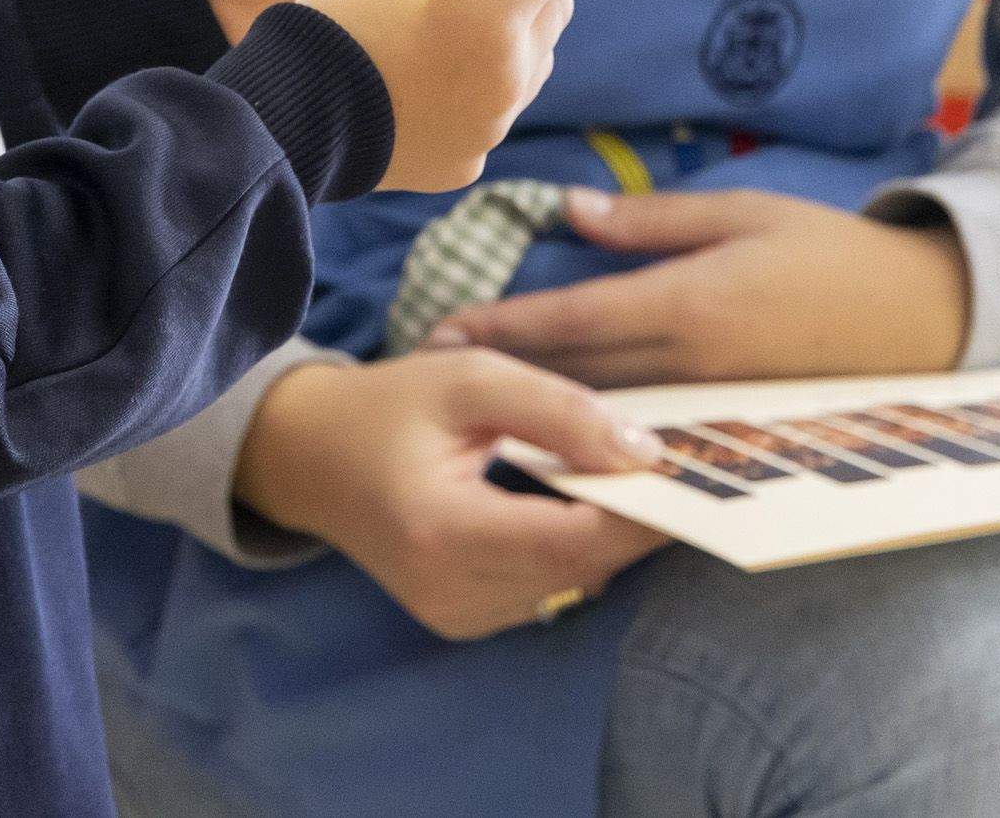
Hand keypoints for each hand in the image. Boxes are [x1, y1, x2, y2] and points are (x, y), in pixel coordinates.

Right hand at [234, 350, 669, 640]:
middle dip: (636, 518)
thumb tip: (646, 455)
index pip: (569, 540)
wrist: (311, 457)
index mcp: (442, 531)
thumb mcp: (471, 377)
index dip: (637, 512)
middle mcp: (449, 591)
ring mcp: (456, 617)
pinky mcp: (464, 621)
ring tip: (634, 473)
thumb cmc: (391, 406)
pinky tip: (584, 500)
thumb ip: (559, 410)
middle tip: (685, 468)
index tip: (689, 470)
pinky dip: (576, 547)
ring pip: (573, 581)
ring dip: (610, 532)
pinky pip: (548, 587)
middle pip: (581, 567)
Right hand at [303, 0, 596, 191]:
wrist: (284, 120)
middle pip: (551, 6)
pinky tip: (459, 55)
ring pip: (530, 59)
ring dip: (523, 21)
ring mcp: (487, 129)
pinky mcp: (463, 160)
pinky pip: (494, 104)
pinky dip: (489, 71)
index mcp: (494, 26)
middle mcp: (506, 84)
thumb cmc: (336, 27)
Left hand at [425, 188, 971, 386]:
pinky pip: (646, 425)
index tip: (445, 331)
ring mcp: (711, 401)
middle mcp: (692, 360)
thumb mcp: (741, 211)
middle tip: (430, 371)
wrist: (923, 318)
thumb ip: (652, 219)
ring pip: (605, 406)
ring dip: (536, 404)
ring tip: (472, 402)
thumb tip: (569, 212)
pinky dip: (594, 423)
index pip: (575, 319)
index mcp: (689, 299)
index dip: (506, 327)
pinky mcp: (728, 422)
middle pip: (575, 373)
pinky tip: (555, 430)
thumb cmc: (831, 250)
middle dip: (501, 372)